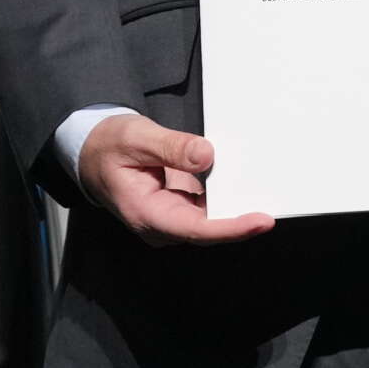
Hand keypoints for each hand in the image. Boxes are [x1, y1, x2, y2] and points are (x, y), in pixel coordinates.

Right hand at [77, 113, 275, 246]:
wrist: (92, 151)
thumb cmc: (109, 145)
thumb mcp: (137, 137)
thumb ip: (171, 147)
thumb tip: (206, 155)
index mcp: (146, 213)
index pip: (196, 229)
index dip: (231, 228)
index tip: (261, 221)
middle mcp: (160, 224)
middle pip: (210, 230)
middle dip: (242, 219)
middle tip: (276, 202)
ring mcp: (171, 218)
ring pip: (211, 220)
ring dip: (237, 206)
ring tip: (266, 189)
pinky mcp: (179, 208)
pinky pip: (208, 207)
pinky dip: (227, 196)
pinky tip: (245, 182)